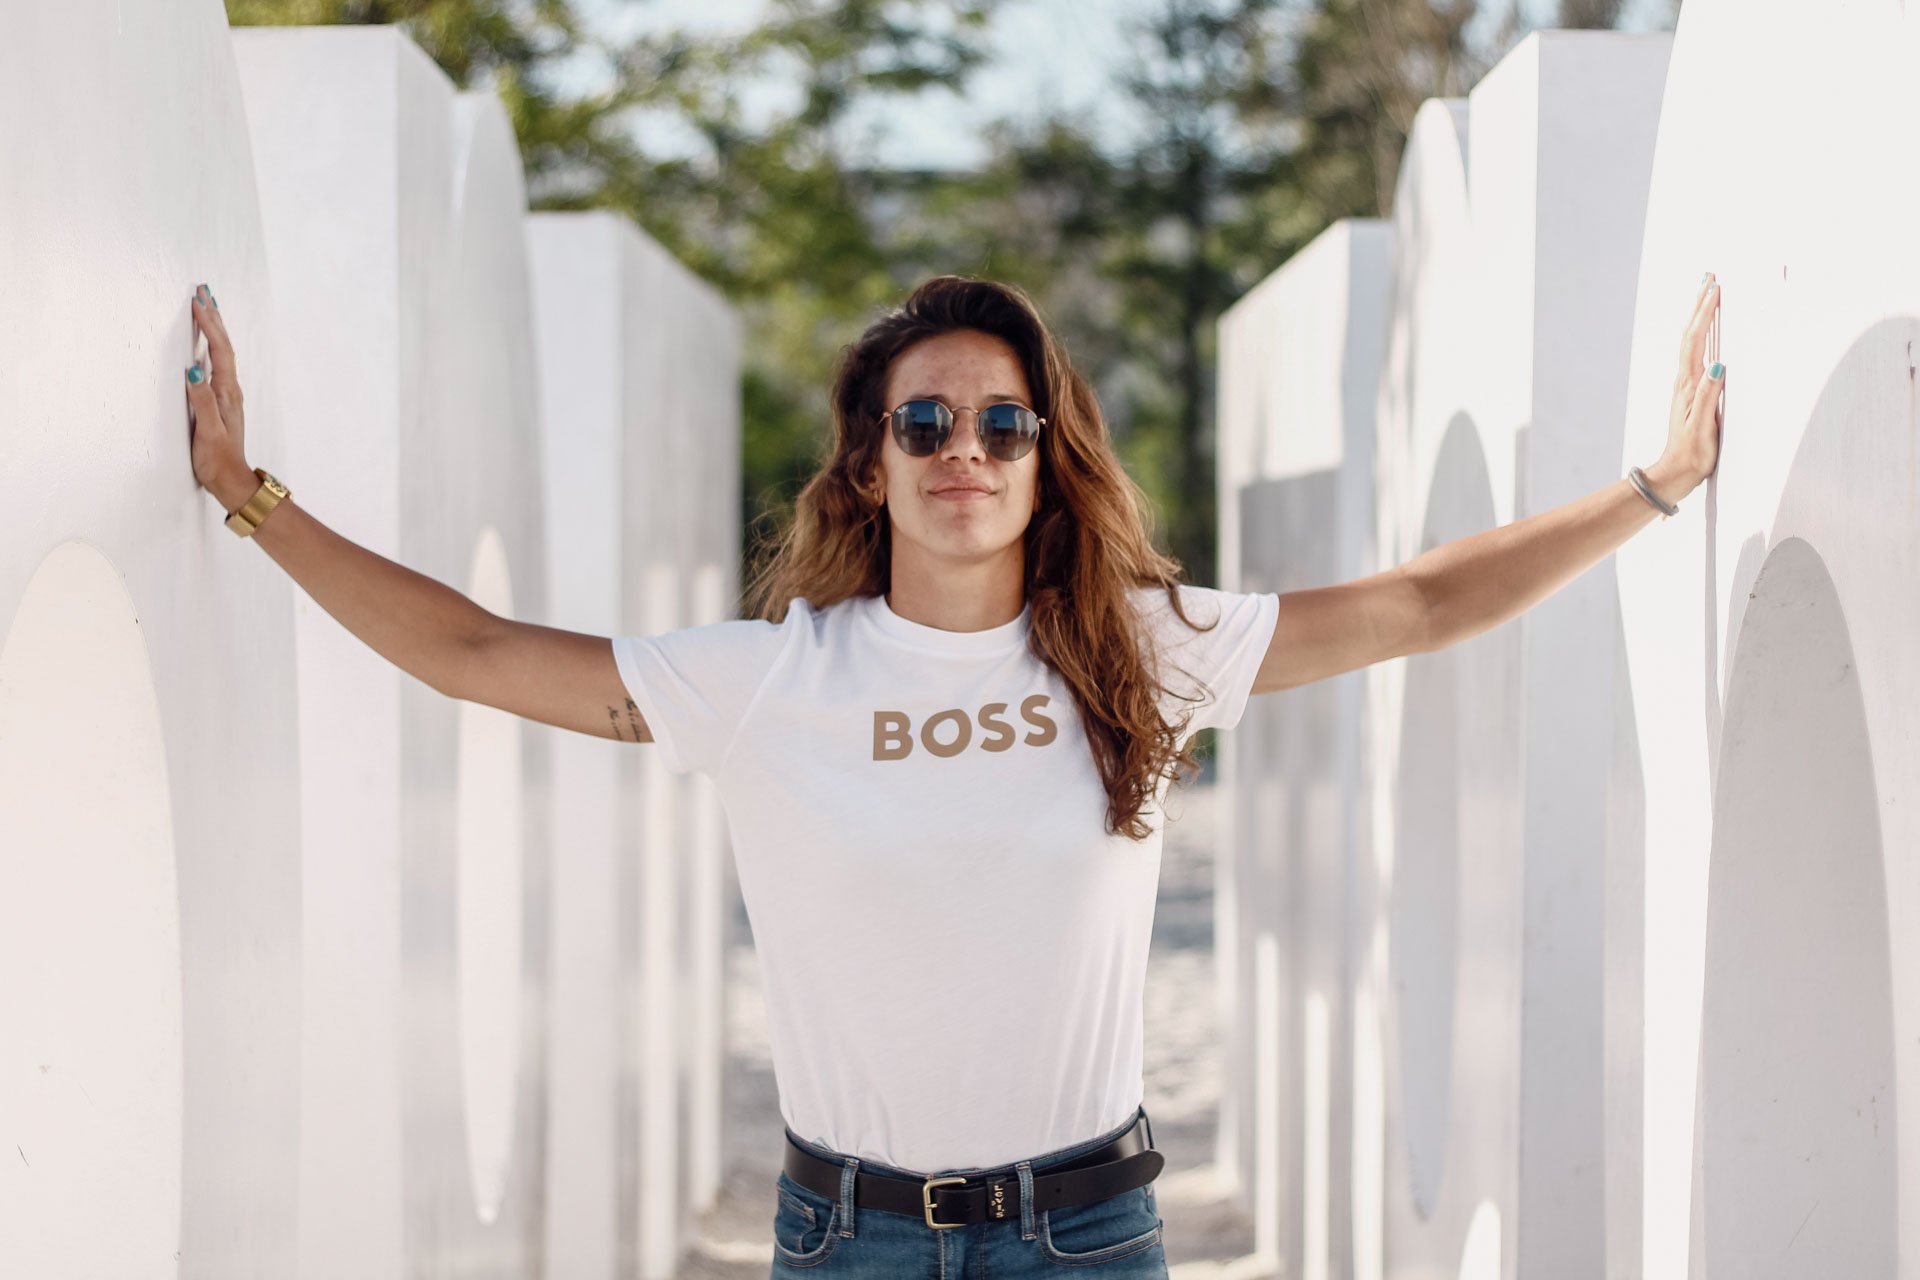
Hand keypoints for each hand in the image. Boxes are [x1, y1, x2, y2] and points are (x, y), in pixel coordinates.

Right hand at [184, 282, 250, 502]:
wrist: (230, 481)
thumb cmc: (217, 459)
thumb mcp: (207, 431)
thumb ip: (201, 401)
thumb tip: (194, 370)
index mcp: (226, 392)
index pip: (219, 350)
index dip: (209, 325)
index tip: (198, 301)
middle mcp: (230, 390)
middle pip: (224, 346)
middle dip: (214, 317)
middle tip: (204, 290)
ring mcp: (226, 395)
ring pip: (221, 353)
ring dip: (214, 328)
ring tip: (207, 307)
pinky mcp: (220, 401)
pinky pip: (217, 364)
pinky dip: (211, 346)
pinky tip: (207, 344)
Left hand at [1649, 272, 1724, 500]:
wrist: (1676, 472)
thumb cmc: (1692, 453)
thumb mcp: (1703, 426)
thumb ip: (1709, 395)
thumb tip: (1719, 363)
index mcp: (1689, 384)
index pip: (1696, 340)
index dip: (1705, 314)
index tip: (1715, 288)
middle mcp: (1686, 380)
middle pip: (1692, 334)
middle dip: (1700, 304)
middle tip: (1709, 277)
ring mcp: (1688, 385)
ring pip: (1694, 342)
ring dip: (1701, 316)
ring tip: (1708, 293)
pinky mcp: (1693, 392)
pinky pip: (1698, 355)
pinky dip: (1704, 335)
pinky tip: (1708, 331)